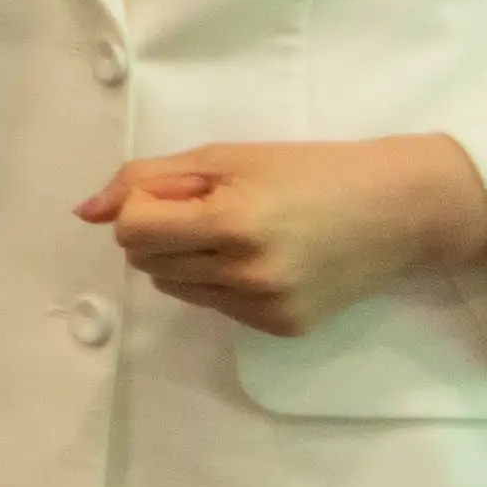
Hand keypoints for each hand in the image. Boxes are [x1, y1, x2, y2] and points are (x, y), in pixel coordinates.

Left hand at [80, 137, 486, 336]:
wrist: (400, 210)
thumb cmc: (311, 171)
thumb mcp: (226, 157)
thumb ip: (147, 179)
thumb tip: (85, 213)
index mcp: (232, 224)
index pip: (132, 231)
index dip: (144, 207)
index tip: (180, 192)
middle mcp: (247, 275)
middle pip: (145, 261)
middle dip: (161, 233)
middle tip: (214, 208)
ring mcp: (266, 307)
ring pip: (174, 286)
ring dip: (187, 258)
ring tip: (240, 232)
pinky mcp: (283, 328)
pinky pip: (215, 306)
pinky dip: (221, 281)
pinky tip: (265, 258)